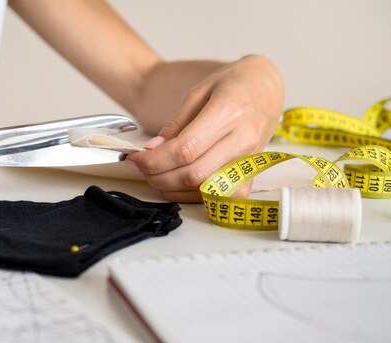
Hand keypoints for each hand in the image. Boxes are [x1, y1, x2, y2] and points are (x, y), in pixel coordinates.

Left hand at [125, 55, 283, 201]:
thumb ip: (175, 125)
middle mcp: (244, 139)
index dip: (154, 160)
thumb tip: (152, 150)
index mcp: (229, 111)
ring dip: (171, 188)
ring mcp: (250, 160)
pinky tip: (175, 183)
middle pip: (193, 174)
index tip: (135, 158)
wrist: (266, 87)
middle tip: (140, 167)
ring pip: (204, 189)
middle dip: (158, 175)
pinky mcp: (251, 174)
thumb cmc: (232, 85)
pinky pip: (218, 197)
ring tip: (154, 174)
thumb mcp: (198, 92)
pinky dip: (190, 194)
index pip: (185, 149)